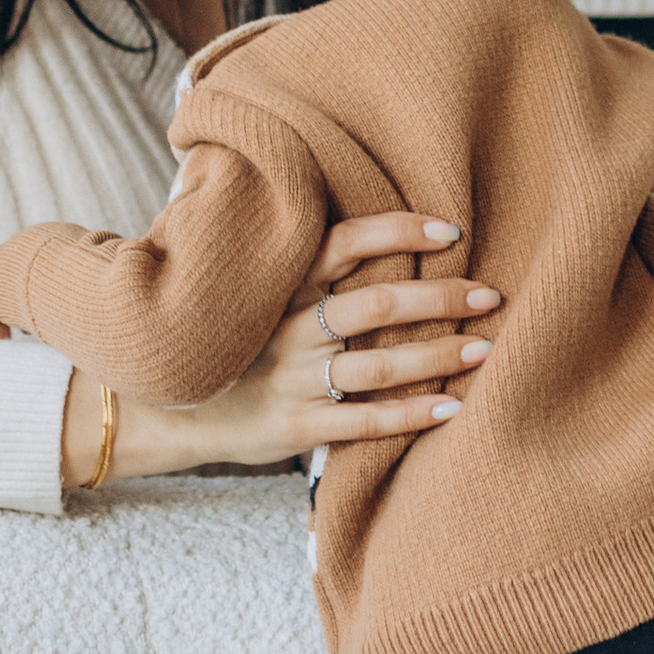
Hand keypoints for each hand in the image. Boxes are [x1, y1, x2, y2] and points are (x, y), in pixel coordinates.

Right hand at [82, 213, 502, 480]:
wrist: (163, 409)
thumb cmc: (226, 340)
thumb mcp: (248, 291)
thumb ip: (297, 263)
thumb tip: (362, 225)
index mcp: (279, 285)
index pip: (344, 243)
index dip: (398, 232)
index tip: (451, 231)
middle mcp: (287, 328)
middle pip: (373, 305)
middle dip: (438, 300)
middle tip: (489, 295)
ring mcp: (291, 380)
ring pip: (376, 365)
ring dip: (435, 356)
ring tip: (484, 349)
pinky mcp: (294, 428)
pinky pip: (364, 422)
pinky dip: (410, 415)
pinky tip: (451, 408)